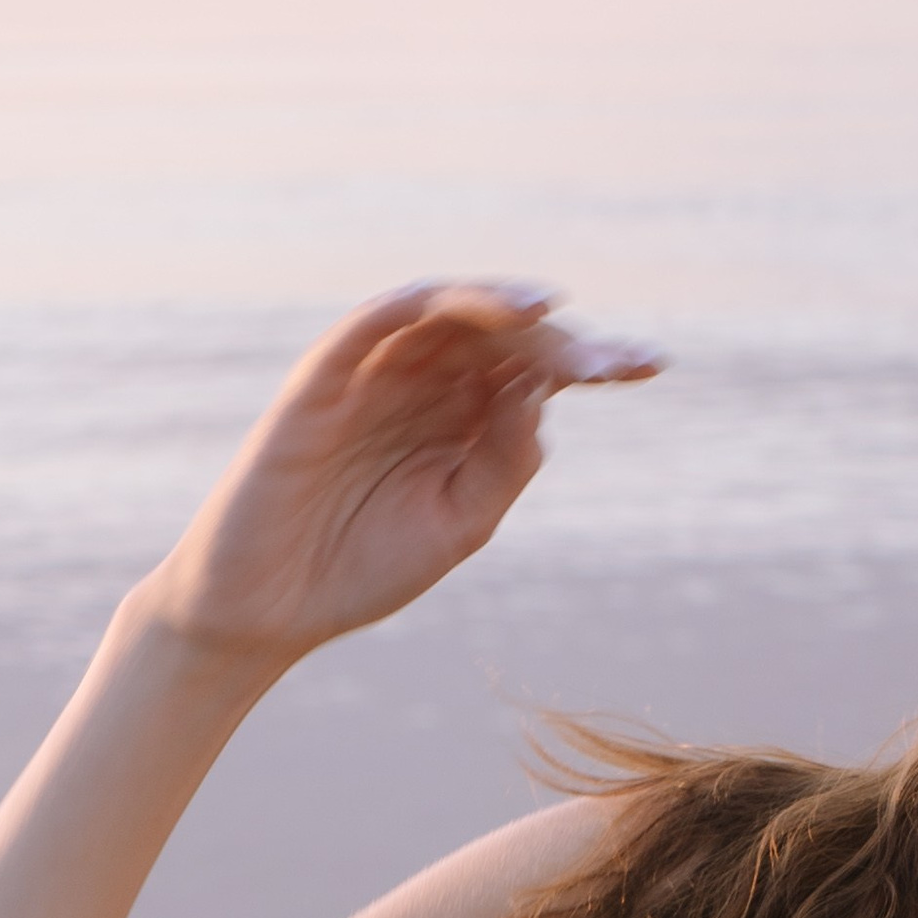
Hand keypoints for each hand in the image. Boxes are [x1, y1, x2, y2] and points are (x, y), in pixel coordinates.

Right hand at [135, 282, 661, 671]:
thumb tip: (541, 391)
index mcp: (463, 415)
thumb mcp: (462, 520)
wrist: (266, 612)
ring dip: (501, 306)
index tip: (651, 366)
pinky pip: (371, 322)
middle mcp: (423, 383)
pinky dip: (423, 304)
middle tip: (616, 362)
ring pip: (444, 313)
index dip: (595, 360)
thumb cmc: (362, 565)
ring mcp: (372, 376)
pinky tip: (478, 310)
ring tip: (552, 314)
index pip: (537, 368)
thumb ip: (506, 458)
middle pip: (503, 334)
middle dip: (564, 340)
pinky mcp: (320, 381)